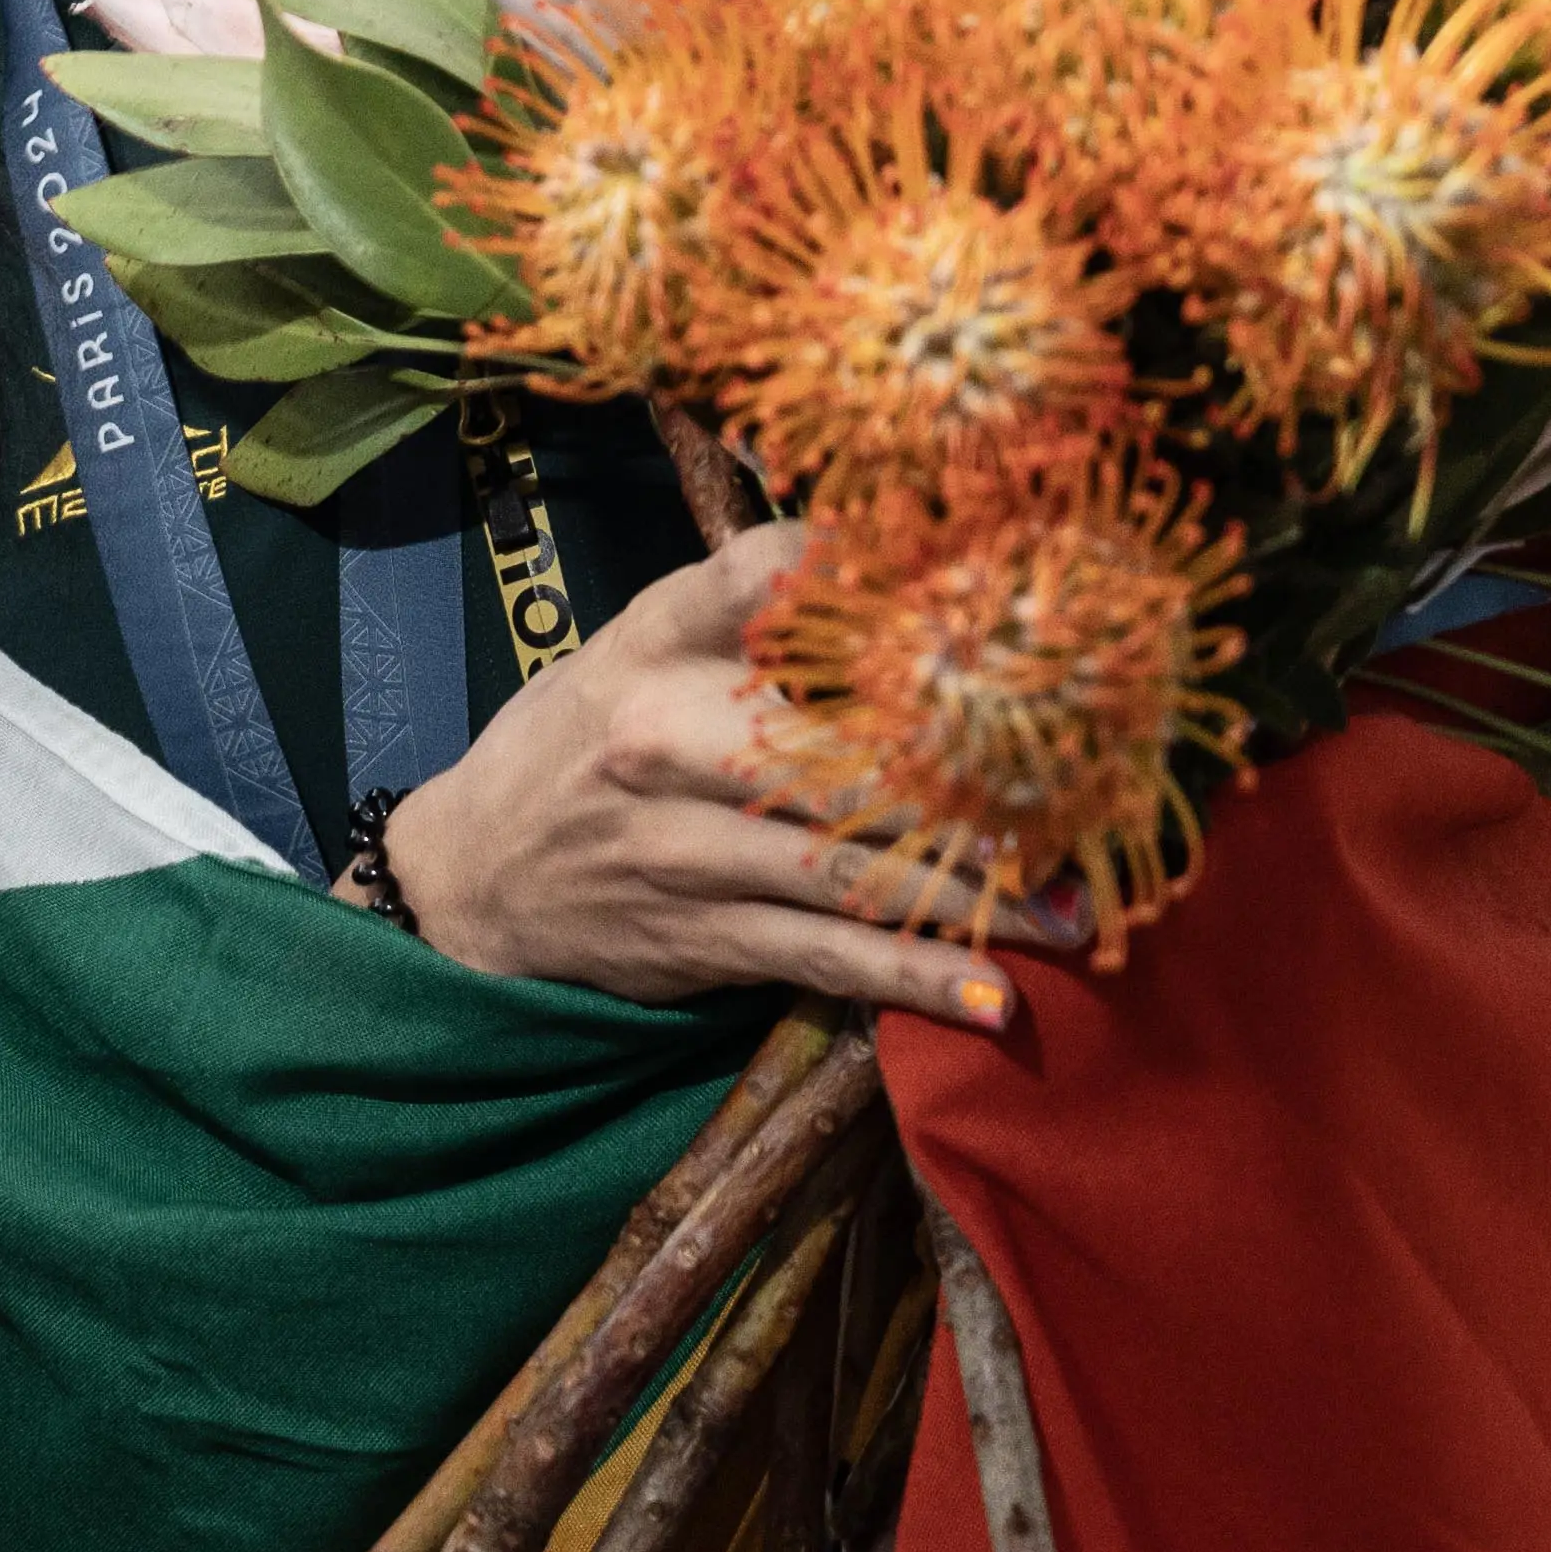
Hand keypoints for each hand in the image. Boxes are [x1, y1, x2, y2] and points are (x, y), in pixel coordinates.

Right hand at [373, 526, 1057, 1027]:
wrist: (471, 879)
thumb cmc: (574, 746)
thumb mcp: (628, 649)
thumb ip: (735, 608)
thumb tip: (878, 553)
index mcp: (649, 648)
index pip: (759, 579)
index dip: (861, 570)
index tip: (971, 574)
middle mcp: (661, 741)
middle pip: (837, 749)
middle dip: (966, 780)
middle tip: (1080, 792)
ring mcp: (681, 848)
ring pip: (850, 866)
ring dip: (973, 894)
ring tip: (1073, 907)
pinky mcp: (699, 937)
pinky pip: (826, 959)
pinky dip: (913, 981)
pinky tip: (994, 998)